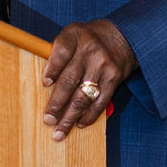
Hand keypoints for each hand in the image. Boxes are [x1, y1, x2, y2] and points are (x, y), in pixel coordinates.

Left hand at [40, 19, 136, 140]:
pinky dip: (88, 116)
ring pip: (83, 96)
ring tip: (60, 131)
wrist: (121, 37)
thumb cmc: (87, 40)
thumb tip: (45, 84)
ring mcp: (103, 65)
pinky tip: (79, 123)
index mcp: (75, 36)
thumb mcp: (71, 35)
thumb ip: (58, 54)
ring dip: (70, 116)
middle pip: (70, 80)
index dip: (52, 69)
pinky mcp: (114, 79)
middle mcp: (90, 50)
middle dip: (57, 103)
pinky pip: (100, 102)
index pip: (62, 52)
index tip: (45, 84)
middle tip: (48, 120)